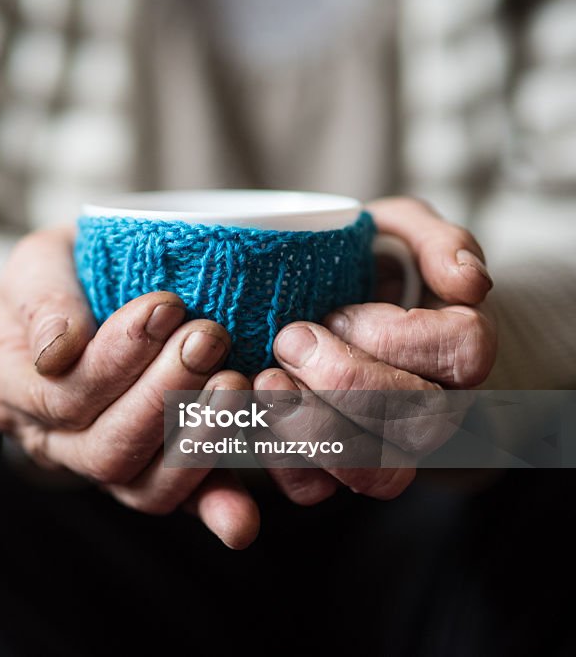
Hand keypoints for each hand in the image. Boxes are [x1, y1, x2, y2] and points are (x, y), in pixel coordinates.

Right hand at [0, 226, 260, 547]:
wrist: (100, 284)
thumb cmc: (66, 270)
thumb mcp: (38, 263)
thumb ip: (42, 300)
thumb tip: (59, 350)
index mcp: (6, 389)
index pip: (60, 396)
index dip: (116, 359)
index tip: (166, 305)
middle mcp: (50, 441)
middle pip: (105, 449)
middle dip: (162, 397)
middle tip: (208, 339)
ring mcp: (103, 465)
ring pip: (142, 486)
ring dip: (196, 441)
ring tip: (236, 384)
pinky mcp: (155, 475)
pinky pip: (182, 501)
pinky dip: (215, 503)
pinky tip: (242, 513)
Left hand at [255, 197, 497, 503]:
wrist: (306, 302)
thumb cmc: (358, 266)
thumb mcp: (397, 230)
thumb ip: (436, 241)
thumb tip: (470, 283)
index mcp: (458, 348)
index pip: (461, 354)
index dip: (395, 336)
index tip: (336, 312)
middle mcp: (435, 408)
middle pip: (420, 422)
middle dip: (345, 380)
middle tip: (287, 338)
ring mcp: (387, 447)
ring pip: (378, 473)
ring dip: (315, 429)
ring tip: (266, 379)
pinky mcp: (330, 471)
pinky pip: (316, 490)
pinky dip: (277, 460)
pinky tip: (250, 413)